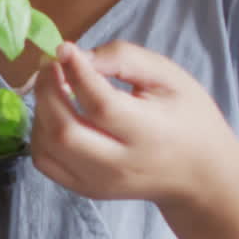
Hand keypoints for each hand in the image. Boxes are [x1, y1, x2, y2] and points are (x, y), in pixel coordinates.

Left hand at [31, 40, 237, 207]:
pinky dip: (40, 134)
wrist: (198, 175)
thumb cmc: (188, 118)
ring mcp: (100, 183)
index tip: (65, 48)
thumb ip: (125, 59)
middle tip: (52, 66)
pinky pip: (45, 163)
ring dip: (41, 111)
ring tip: (54, 87)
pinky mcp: (87, 190)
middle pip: (65, 131)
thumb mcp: (170, 77)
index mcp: (149, 133)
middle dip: (48, 91)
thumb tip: (78, 56)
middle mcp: (120, 164)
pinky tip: (55, 114)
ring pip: (48, 148)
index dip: (76, 72)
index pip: (101, 105)